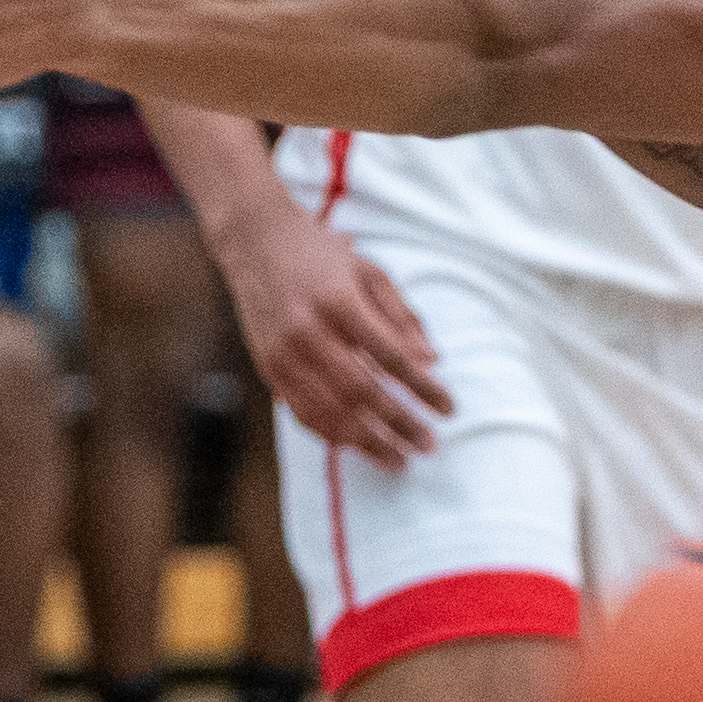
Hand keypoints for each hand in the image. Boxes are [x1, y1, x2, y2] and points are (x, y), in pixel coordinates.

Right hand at [212, 199, 450, 469]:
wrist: (254, 241)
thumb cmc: (319, 254)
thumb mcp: (368, 271)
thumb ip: (401, 317)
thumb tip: (432, 361)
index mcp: (340, 302)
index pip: (392, 357)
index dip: (423, 388)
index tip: (449, 408)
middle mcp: (309, 331)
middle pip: (362, 391)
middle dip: (399, 423)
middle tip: (428, 445)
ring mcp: (284, 353)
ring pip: (329, 411)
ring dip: (366, 441)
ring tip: (397, 460)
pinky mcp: (268, 367)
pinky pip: (301, 412)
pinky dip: (331, 433)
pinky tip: (356, 445)